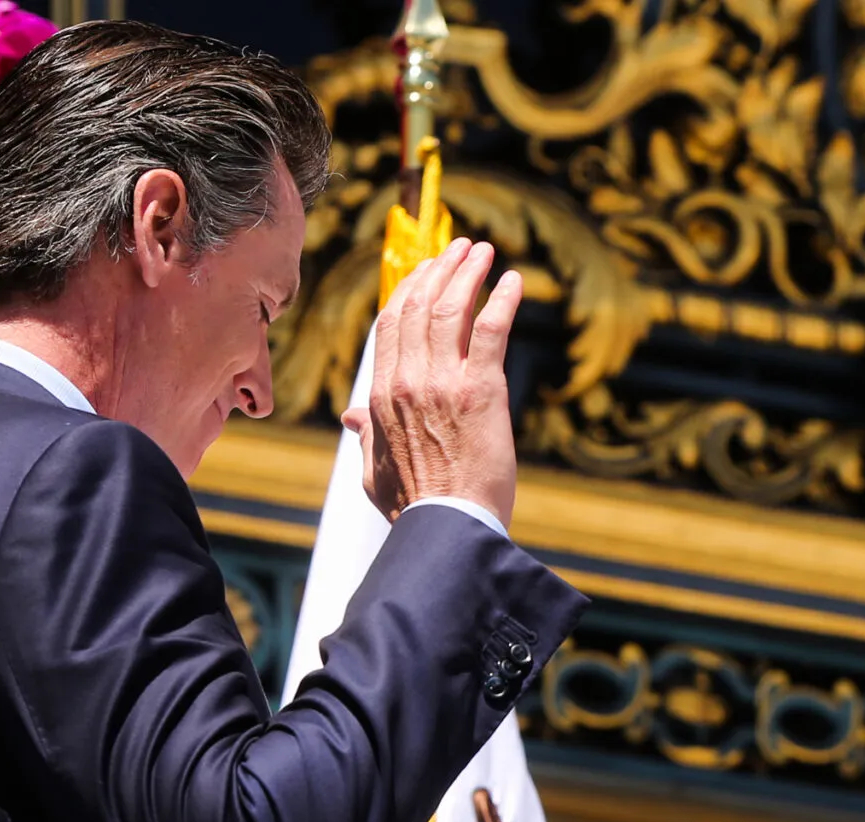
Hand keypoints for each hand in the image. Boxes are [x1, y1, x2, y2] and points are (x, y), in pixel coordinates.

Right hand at [345, 238, 522, 527]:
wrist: (448, 528)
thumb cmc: (413, 507)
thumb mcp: (374, 470)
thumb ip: (365, 435)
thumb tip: (350, 416)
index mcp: (381, 395)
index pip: (391, 324)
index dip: (409, 289)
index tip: (425, 270)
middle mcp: (408, 381)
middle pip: (420, 305)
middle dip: (440, 269)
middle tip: (460, 249)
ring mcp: (443, 383)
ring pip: (452, 309)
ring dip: (469, 273)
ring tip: (484, 252)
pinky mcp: (481, 391)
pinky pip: (491, 331)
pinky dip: (502, 300)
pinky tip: (515, 281)